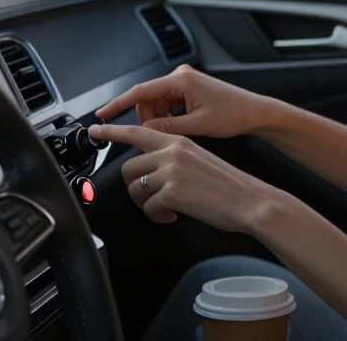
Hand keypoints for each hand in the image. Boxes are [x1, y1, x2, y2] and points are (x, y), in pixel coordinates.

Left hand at [87, 123, 283, 231]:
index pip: (137, 131)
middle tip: (150, 199)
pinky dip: (158, 216)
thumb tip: (154, 172)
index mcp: (179, 142)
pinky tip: (173, 216)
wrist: (250, 200)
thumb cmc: (230, 186)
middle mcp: (172, 152)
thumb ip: (175, 160)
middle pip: (128, 167)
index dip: (112, 131)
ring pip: (135, 189)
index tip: (96, 130)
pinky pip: (149, 208)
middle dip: (133, 188)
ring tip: (165, 210)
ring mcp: (171, 172)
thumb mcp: (200, 160)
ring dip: (145, 204)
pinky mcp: (171, 192)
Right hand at [95, 64, 274, 138]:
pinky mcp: (188, 89)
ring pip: (156, 104)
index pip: (140, 92)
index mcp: (181, 80)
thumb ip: (168, 128)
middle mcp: (180, 76)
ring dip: (160, 119)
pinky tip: (183, 125)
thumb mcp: (197, 126)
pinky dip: (168, 117)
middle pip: (147, 99)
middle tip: (162, 135)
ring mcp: (184, 82)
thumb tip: (144, 132)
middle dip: (149, 119)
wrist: (254, 112)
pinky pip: (167, 104)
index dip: (118, 104)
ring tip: (180, 131)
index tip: (102, 114)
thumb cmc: (234, 114)